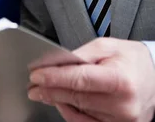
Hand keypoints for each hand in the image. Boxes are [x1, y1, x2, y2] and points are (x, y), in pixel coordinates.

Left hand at [28, 38, 154, 121]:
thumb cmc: (131, 60)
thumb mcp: (106, 47)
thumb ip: (80, 55)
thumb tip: (55, 62)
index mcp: (120, 79)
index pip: (79, 79)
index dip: (54, 78)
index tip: (36, 75)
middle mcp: (122, 104)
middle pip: (76, 97)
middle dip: (50, 90)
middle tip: (32, 85)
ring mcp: (121, 121)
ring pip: (79, 111)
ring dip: (58, 101)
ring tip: (43, 91)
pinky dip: (70, 113)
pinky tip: (60, 102)